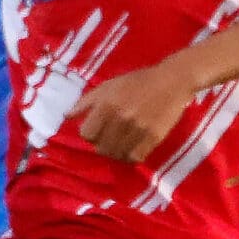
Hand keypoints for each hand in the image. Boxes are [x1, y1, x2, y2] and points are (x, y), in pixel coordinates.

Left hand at [75, 61, 198, 162]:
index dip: (90, 135)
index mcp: (106, 104)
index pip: (87, 134)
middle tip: (111, 139)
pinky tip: (134, 148)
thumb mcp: (108, 86)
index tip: (98, 131)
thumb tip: (66, 117)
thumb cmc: (136, 82)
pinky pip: (136, 158)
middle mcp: (120, 118)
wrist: (172, 81)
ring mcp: (138, 128)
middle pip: (101, 148)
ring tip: (122, 144)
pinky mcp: (154, 136)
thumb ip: (86, 102)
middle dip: (103, 146)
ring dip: (117, 153)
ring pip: (117, 155)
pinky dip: (132, 156)